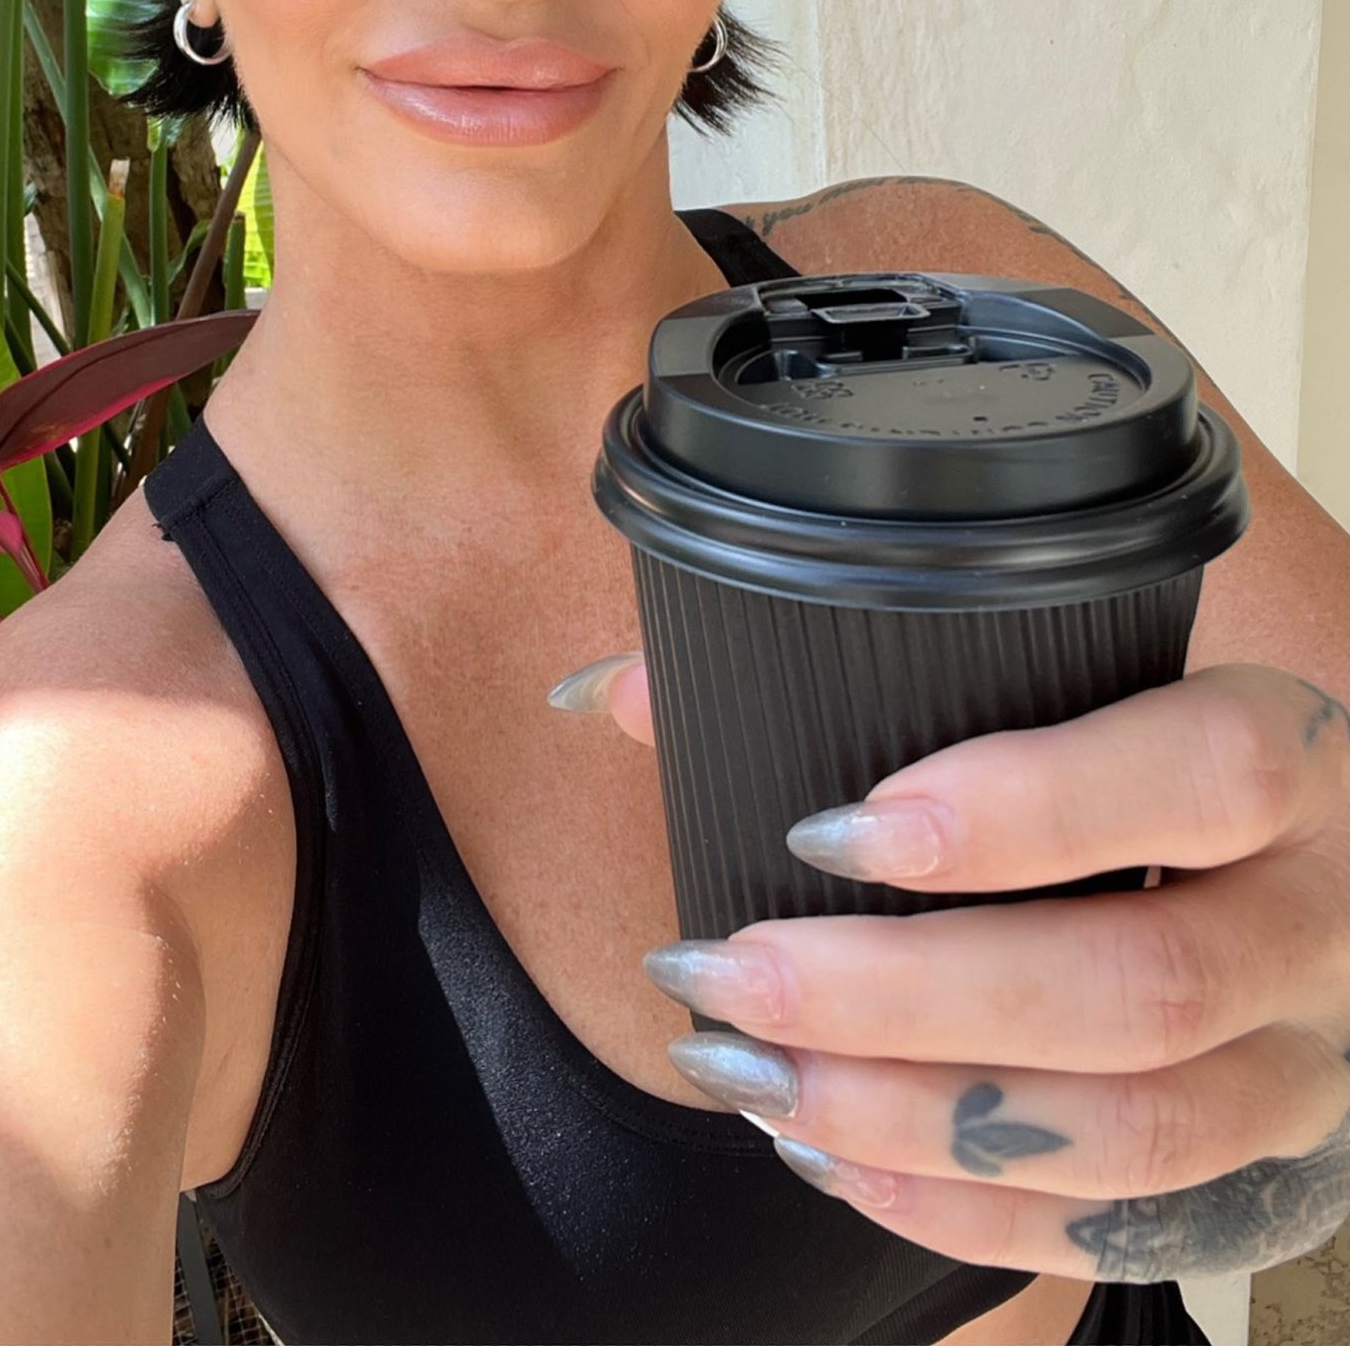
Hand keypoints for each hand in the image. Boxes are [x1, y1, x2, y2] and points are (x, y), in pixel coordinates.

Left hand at [550, 654, 1349, 1281]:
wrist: (1331, 869)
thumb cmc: (1148, 751)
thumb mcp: (1078, 678)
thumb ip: (861, 669)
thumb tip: (619, 696)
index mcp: (1295, 759)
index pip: (1200, 781)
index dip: (1016, 813)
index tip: (829, 827)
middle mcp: (1322, 923)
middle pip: (1140, 990)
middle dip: (902, 998)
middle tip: (727, 972)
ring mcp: (1308, 1065)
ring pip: (1132, 1134)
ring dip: (912, 1119)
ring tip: (750, 1073)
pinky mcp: (1266, 1170)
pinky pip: (1123, 1230)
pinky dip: (960, 1208)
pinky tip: (831, 1152)